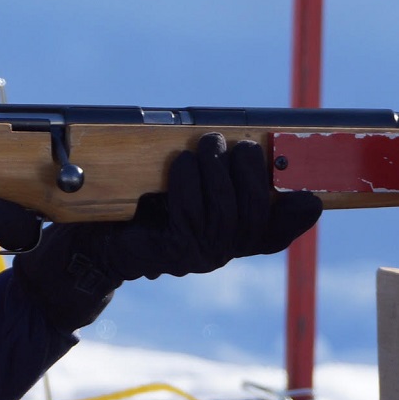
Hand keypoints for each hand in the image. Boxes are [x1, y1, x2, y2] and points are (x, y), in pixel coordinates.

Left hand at [14, 133, 322, 331]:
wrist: (91, 231)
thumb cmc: (140, 197)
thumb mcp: (183, 176)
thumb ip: (218, 166)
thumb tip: (250, 143)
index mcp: (230, 234)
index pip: (275, 231)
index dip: (296, 218)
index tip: (308, 195)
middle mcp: (221, 251)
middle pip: (257, 215)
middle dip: (251, 171)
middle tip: (234, 142)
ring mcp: (198, 257)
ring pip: (227, 214)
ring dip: (218, 170)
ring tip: (207, 143)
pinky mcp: (172, 255)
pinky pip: (193, 217)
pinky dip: (190, 183)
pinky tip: (182, 164)